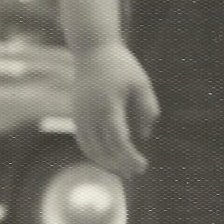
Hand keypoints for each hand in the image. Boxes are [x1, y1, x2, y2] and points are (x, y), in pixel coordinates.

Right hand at [72, 42, 158, 177]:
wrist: (92, 50)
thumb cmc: (122, 66)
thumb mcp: (142, 83)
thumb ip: (147, 108)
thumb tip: (144, 136)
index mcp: (108, 105)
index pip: (118, 140)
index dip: (129, 157)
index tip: (143, 165)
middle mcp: (90, 114)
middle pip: (103, 149)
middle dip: (120, 164)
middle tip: (138, 172)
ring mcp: (80, 115)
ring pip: (90, 149)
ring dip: (106, 163)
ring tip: (125, 172)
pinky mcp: (76, 115)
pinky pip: (83, 141)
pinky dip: (94, 154)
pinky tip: (109, 161)